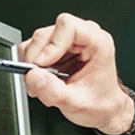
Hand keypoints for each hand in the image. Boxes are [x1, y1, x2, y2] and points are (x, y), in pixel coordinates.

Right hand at [18, 13, 133, 133]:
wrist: (102, 108)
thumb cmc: (100, 102)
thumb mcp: (76, 103)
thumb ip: (53, 91)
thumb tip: (33, 76)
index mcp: (98, 42)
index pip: (67, 26)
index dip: (51, 44)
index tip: (42, 64)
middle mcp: (83, 36)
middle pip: (46, 34)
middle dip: (36, 59)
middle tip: (37, 80)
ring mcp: (68, 40)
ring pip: (36, 42)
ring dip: (33, 65)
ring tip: (44, 85)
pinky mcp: (56, 47)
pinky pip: (33, 49)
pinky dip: (32, 66)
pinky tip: (44, 80)